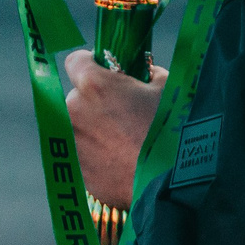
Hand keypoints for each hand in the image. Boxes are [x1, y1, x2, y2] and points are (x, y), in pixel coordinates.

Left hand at [64, 49, 165, 209]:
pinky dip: (99, 153)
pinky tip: (124, 160)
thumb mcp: (168, 88)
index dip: (92, 63)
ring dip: (98, 127)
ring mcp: (74, 142)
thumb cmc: (170, 130)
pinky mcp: (78, 169)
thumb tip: (143, 75)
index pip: (76, 60)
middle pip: (79, 95)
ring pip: (81, 125)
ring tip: (128, 140)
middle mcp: (75, 110)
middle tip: (126, 110)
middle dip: (98, 99)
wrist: (170, 183)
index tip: (108, 72)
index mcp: (94, 84)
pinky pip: (86, 152)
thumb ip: (148, 75)